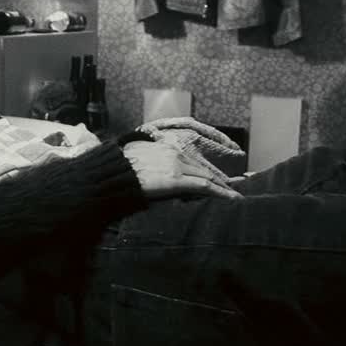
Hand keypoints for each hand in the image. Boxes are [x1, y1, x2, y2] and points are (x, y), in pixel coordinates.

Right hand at [122, 141, 241, 199]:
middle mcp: (174, 153)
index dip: (206, 170)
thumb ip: (149, 162)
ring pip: (207, 177)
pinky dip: (221, 192)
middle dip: (220, 179)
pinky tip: (232, 198)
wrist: (109, 174)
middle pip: (203, 168)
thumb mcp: (135, 158)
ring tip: (236, 196)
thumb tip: (152, 170)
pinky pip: (204, 186)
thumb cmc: (117, 170)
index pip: (192, 161)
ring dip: (223, 187)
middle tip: (236, 186)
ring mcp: (176, 166)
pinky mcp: (175, 180)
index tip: (218, 177)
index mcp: (165, 147)